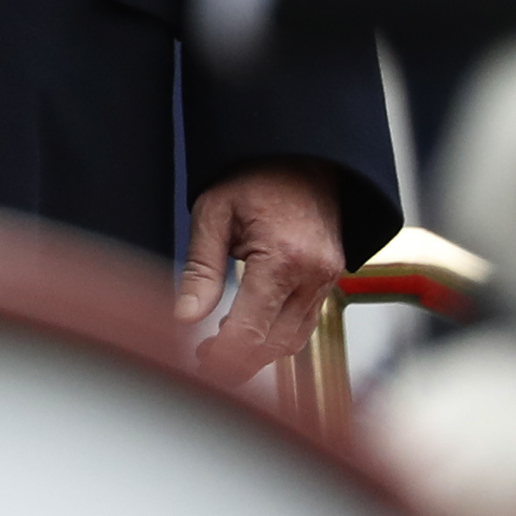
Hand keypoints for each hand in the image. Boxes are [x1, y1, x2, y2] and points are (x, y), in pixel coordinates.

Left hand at [177, 164, 345, 387]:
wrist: (302, 151)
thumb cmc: (254, 174)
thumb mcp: (213, 212)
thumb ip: (200, 269)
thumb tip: (184, 317)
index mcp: (282, 257)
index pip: (252, 328)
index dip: (224, 356)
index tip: (199, 364)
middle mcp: (313, 273)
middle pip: (276, 343)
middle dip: (239, 361)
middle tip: (202, 360)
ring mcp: (327, 278)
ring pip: (294, 339)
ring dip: (258, 352)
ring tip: (218, 346)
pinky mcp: (331, 278)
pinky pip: (305, 322)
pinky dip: (277, 335)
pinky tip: (247, 328)